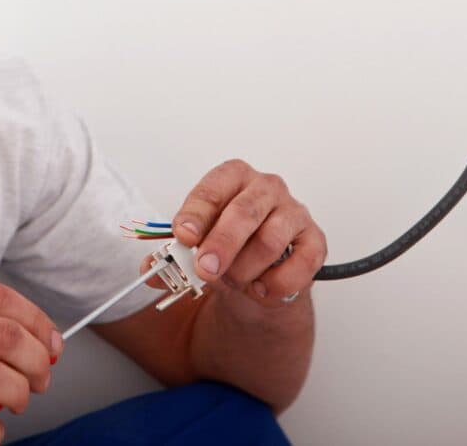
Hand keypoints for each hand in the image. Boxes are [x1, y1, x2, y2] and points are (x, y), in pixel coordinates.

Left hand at [164, 159, 326, 308]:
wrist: (258, 274)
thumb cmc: (226, 249)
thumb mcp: (195, 248)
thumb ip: (172, 257)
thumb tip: (152, 270)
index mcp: (232, 177)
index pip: (212, 190)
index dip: (195, 214)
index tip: (182, 236)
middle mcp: (266, 188)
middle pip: (245, 212)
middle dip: (222, 244)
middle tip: (205, 269)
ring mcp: (294, 212)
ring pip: (270, 240)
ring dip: (245, 270)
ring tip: (233, 281)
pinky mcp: (315, 241)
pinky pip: (300, 264)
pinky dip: (276, 284)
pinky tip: (260, 289)